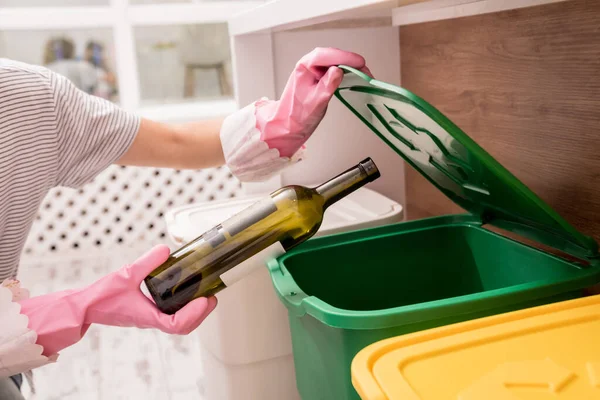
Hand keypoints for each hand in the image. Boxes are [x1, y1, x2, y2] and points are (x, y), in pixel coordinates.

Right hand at [19, 245, 216, 355]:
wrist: (86, 306)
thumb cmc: (102, 295)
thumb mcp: (126, 274)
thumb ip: (147, 262)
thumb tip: (165, 249)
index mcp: (148, 316)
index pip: (177, 324)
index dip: (194, 314)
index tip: (205, 300)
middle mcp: (152, 320)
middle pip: (183, 327)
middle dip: (201, 314)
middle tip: (212, 298)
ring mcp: (151, 318)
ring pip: (178, 323)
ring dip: (194, 313)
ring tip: (205, 296)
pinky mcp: (148, 314)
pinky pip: (171, 316)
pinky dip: (183, 309)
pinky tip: (186, 294)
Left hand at [256, 47, 371, 157]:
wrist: (289, 124)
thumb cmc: (298, 115)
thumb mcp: (316, 101)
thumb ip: (327, 85)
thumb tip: (339, 70)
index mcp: (304, 66)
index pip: (326, 55)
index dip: (345, 57)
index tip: (359, 63)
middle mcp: (309, 64)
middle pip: (333, 55)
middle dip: (350, 61)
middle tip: (365, 71)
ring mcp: (314, 69)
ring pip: (336, 61)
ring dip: (350, 66)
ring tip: (363, 75)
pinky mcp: (320, 75)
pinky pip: (335, 68)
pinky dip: (346, 71)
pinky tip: (354, 76)